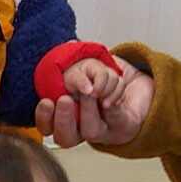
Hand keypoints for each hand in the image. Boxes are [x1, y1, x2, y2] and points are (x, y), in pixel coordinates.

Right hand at [35, 57, 152, 148]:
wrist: (137, 85)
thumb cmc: (108, 80)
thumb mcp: (88, 67)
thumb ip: (75, 59)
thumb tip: (70, 44)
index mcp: (67, 115)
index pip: (48, 127)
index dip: (43, 118)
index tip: (47, 102)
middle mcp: (83, 127)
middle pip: (66, 137)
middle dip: (63, 119)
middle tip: (66, 99)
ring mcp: (103, 131)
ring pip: (90, 130)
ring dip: (89, 107)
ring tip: (93, 91)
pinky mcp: (123, 127)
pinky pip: (114, 118)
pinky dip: (110, 103)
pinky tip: (109, 97)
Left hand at [60, 56, 123, 105]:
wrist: (73, 84)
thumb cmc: (71, 80)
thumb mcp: (71, 79)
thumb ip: (79, 81)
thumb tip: (89, 90)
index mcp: (93, 65)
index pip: (102, 73)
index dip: (99, 85)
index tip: (91, 94)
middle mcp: (105, 70)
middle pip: (114, 78)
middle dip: (107, 91)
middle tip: (97, 100)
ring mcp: (111, 78)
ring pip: (121, 83)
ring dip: (114, 95)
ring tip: (104, 106)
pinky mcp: (115, 87)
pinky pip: (123, 91)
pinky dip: (119, 98)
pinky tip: (110, 106)